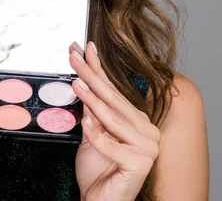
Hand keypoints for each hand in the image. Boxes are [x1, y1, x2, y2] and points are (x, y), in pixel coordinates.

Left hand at [70, 41, 160, 200]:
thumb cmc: (98, 172)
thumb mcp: (92, 134)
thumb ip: (92, 111)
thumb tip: (84, 81)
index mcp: (138, 122)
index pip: (114, 90)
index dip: (98, 68)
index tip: (84, 49)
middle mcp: (147, 132)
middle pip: (114, 99)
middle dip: (91, 75)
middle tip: (74, 56)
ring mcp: (147, 148)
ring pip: (113, 119)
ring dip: (92, 100)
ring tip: (76, 82)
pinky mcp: (140, 163)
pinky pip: (111, 145)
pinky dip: (96, 135)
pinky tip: (84, 123)